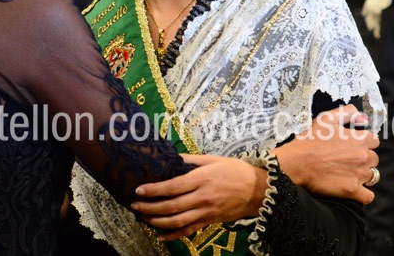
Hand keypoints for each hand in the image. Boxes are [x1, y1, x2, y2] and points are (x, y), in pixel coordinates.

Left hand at [131, 153, 265, 240]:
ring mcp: (206, 212)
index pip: (173, 187)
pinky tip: (159, 235)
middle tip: (135, 205)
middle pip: (172, 206)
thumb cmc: (236, 171)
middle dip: (150, 207)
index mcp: (202, 179)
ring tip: (143, 217)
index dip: (154, 190)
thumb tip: (172, 158)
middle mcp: (203, 197)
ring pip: (178, 221)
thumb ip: (191, 160)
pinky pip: (189, 231)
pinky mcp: (210, 222)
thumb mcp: (213, 159)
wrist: (259, 191)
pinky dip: (173, 235)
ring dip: (157, 221)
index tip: (139, 190)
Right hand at [274, 104, 379, 203]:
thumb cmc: (309, 141)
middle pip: (374, 159)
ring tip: (346, 174)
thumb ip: (347, 113)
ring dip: (362, 175)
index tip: (352, 146)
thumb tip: (364, 119)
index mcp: (359, 139)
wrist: (296, 163)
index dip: (363, 143)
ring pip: (372, 176)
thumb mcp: (325, 119)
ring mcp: (359, 175)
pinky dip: (363, 194)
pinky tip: (353, 190)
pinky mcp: (353, 191)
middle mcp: (363, 157)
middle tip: (347, 161)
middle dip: (363, 159)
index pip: (374, 141)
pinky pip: (368, 196)